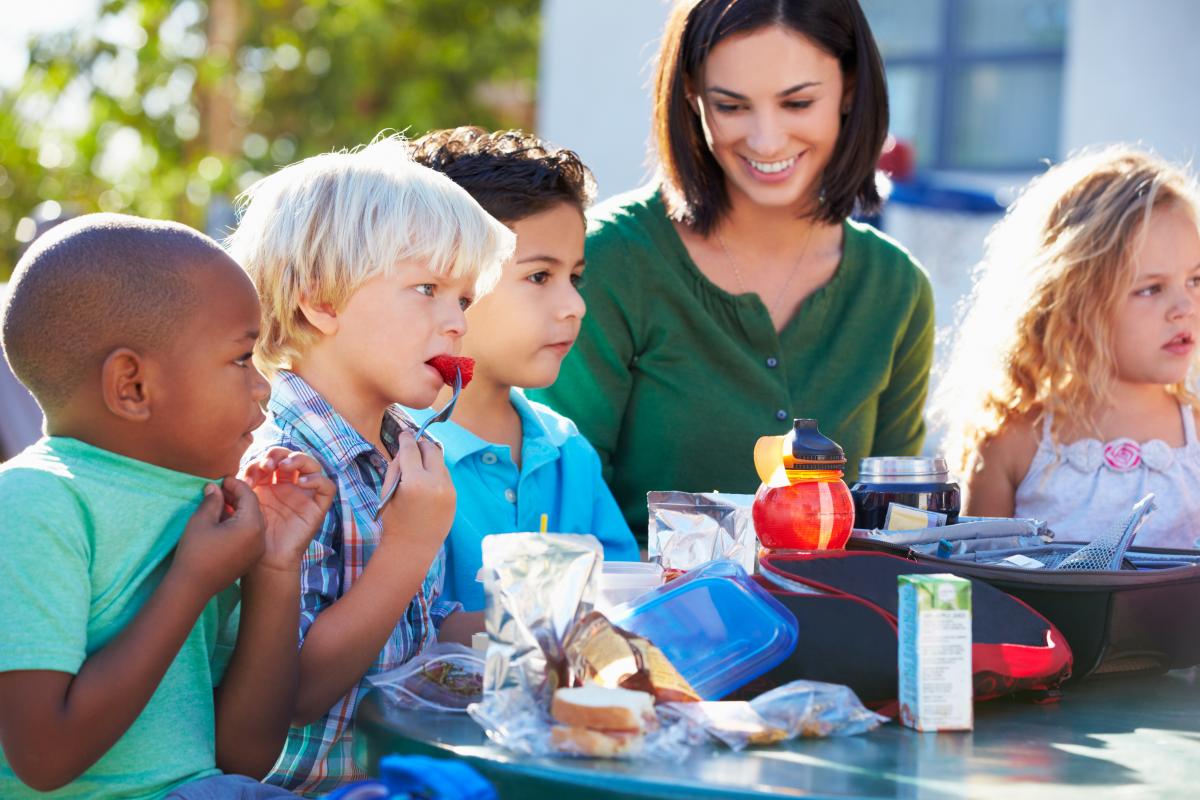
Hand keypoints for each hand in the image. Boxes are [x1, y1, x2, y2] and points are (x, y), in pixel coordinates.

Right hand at [173, 478, 265, 597]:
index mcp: (252, 525)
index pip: (248, 496)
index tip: (221, 479)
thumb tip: (214, 487)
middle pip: (253, 508)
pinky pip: (250, 535)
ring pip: (252, 522)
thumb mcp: (201, 520)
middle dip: (237, 497)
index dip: (235, 485)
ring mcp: (257, 550)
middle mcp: (261, 537)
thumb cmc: (195, 551)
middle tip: (219, 490)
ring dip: (238, 511)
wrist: (193, 587)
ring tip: (219, 504)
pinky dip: (240, 525)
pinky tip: (223, 521)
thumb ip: (212, 500)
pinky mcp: (251, 559)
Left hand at [241, 448, 335, 572]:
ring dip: (298, 459)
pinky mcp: (318, 507)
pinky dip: (316, 479)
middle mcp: (290, 486)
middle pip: (292, 456)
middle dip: (279, 455)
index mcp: (272, 484)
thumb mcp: (243, 505)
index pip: (273, 459)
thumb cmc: (252, 535)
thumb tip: (230, 474)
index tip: (248, 475)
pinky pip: (327, 487)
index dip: (261, 460)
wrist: (264, 561)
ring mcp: (306, 495)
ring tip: (284, 466)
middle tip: (267, 465)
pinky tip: (301, 482)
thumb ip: (240, 487)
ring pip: (313, 465)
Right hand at [378, 432, 454, 554]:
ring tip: (419, 462)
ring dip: (430, 458)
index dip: (406, 439)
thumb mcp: (387, 491)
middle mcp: (435, 482)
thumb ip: (396, 467)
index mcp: (414, 482)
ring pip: (440, 462)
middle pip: (432, 449)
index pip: (411, 449)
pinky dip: (436, 472)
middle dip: (422, 444)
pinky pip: (445, 475)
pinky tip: (427, 478)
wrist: (413, 546)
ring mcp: (448, 489)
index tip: (404, 433)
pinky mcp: (454, 496)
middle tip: (413, 444)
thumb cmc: (394, 520)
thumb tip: (405, 450)